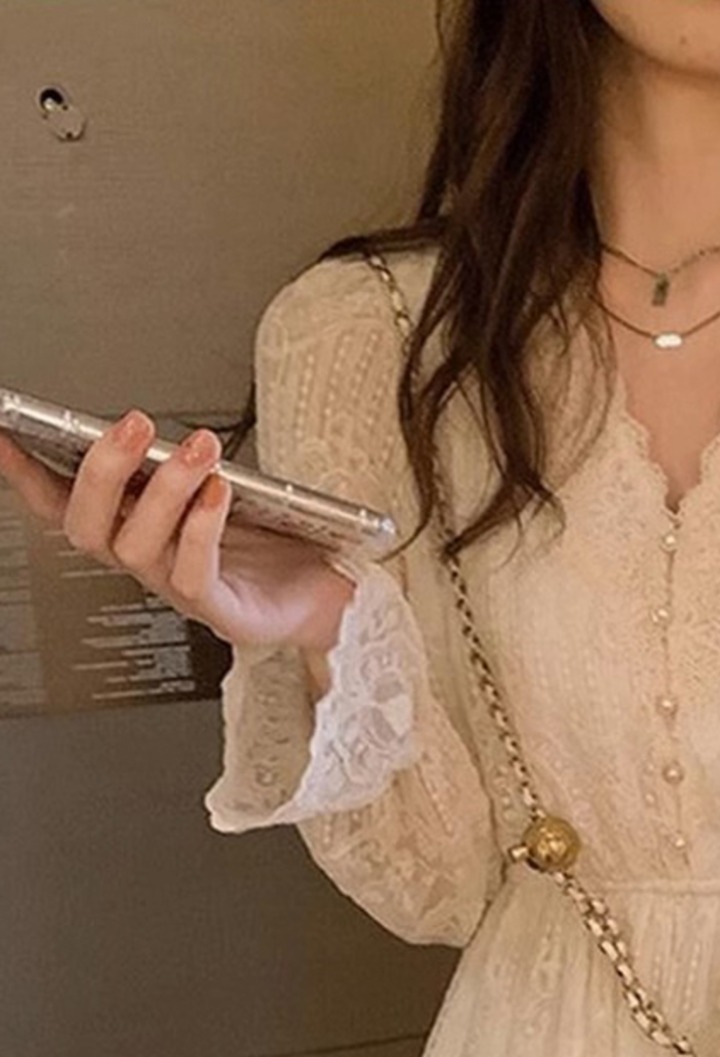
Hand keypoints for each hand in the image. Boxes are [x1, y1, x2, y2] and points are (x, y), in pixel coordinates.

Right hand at [0, 411, 354, 654]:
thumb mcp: (215, 486)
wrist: (330, 590)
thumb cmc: (275, 538)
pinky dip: (202, 527)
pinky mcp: (221, 612)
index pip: (64, 505)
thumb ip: (173, 464)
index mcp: (137, 527)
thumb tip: (138, 428)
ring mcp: (179, 589)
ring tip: (196, 447)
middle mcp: (148, 562)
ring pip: (138, 546)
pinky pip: (195, 572)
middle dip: (100, 472)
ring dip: (164, 489)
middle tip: (130, 424)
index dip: (27, 475)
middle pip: (87, 528)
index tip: (6, 432)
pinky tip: (218, 492)